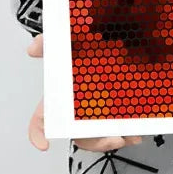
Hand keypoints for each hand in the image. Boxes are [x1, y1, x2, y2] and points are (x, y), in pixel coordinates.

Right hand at [26, 33, 142, 151]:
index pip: (43, 116)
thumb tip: (33, 48)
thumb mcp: (71, 37)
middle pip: (78, 133)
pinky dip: (130, 132)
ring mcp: (99, 109)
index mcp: (63, 94)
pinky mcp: (118, 107)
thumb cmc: (90, 40)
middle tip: (112, 138)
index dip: (37, 132)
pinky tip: (139, 132)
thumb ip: (51, 41)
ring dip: (114, 139)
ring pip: (100, 134)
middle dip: (93, 141)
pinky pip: (120, 126)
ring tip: (132, 136)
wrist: (122, 29)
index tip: (44, 144)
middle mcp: (79, 106)